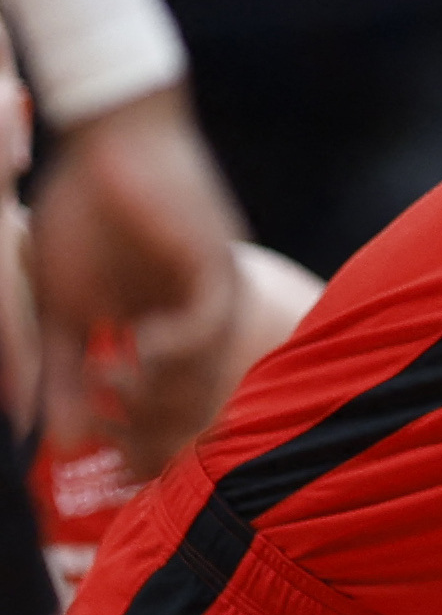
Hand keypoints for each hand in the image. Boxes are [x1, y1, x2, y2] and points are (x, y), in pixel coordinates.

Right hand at [30, 85, 243, 474]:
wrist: (111, 140)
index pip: (173, 409)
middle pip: (198, 404)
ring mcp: (212, 296)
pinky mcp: (213, 268)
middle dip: (155, 436)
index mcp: (169, 333)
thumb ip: (63, 374)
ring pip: (207, 373)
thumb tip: (55, 442)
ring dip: (159, 395)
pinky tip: (132, 345)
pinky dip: (170, 351)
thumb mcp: (64, 309)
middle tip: (118, 446)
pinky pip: (206, 328)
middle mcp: (200, 323)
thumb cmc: (87, 213)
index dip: (148, 447)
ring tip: (112, 379)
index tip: (117, 473)